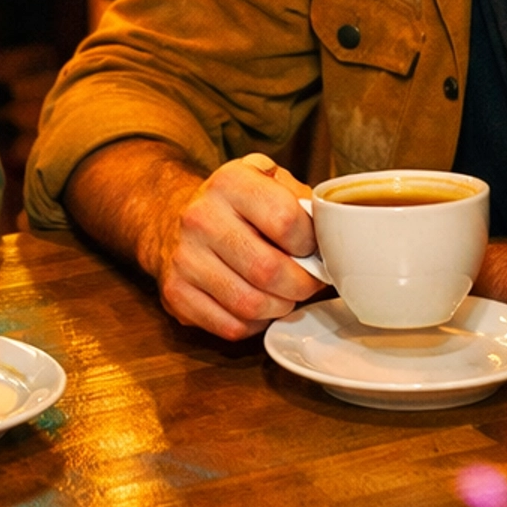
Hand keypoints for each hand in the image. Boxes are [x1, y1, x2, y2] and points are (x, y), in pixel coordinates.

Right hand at [147, 154, 317, 339]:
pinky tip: (258, 306)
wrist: (174, 215)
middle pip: (269, 270)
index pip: (286, 220)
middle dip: (302, 284)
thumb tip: (332, 236)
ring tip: (285, 293)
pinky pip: (231, 326)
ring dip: (280, 306)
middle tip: (308, 281)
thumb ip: (301, 199)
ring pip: (251, 304)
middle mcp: (201, 217)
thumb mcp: (267, 180)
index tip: (313, 247)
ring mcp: (184, 257)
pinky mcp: (176, 292)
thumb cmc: (236, 203)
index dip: (311, 242)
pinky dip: (254, 324)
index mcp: (230, 182)